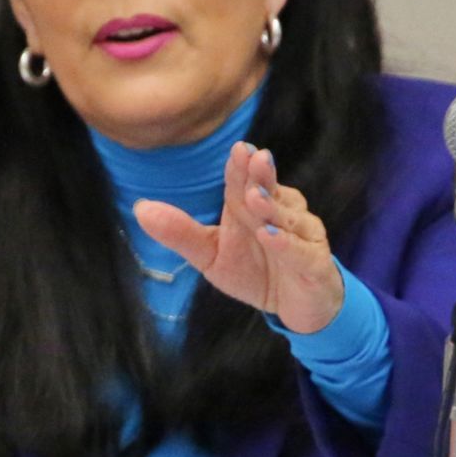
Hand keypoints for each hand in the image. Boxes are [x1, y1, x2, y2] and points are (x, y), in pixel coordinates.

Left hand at [133, 142, 344, 335]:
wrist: (295, 307)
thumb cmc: (254, 272)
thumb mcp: (211, 255)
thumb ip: (181, 233)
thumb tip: (140, 209)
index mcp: (253, 207)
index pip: (246, 182)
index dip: (242, 167)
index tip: (237, 149)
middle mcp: (282, 213)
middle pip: (271, 192)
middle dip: (262, 176)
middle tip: (253, 158)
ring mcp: (302, 237)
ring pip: (288, 219)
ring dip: (273, 208)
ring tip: (255, 199)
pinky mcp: (315, 264)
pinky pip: (301, 251)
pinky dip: (287, 244)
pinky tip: (271, 236)